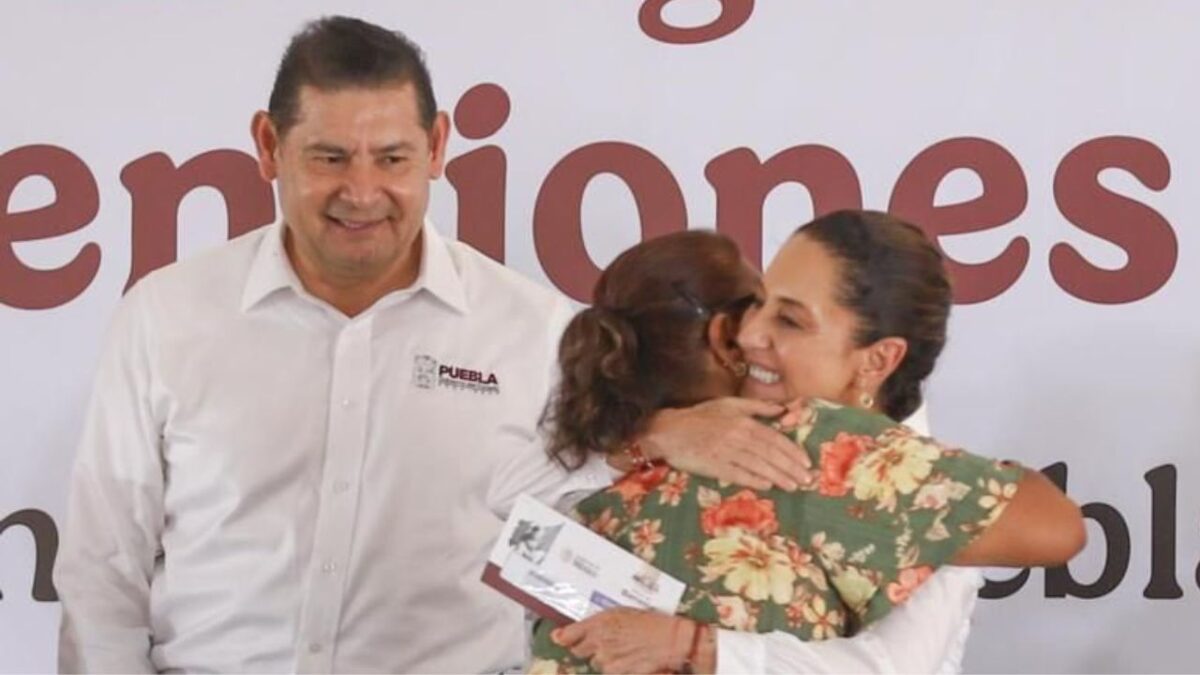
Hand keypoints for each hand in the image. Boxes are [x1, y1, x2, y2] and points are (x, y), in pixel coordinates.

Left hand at [552, 608, 695, 673]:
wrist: (672, 640)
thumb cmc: (651, 622)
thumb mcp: (622, 613)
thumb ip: (597, 623)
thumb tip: (570, 632)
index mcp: (600, 622)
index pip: (569, 635)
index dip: (563, 638)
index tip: (560, 638)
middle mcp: (599, 641)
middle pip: (579, 651)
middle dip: (588, 649)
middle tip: (605, 643)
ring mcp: (607, 660)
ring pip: (597, 663)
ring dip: (605, 659)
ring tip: (625, 651)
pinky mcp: (617, 672)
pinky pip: (610, 672)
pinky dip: (617, 668)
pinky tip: (630, 660)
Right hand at [640, 397, 812, 490]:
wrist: (669, 431)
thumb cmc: (700, 417)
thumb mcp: (729, 404)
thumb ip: (757, 407)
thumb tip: (782, 410)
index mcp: (743, 421)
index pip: (774, 438)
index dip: (792, 451)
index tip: (806, 462)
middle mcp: (737, 436)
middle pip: (770, 454)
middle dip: (791, 468)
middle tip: (807, 480)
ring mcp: (725, 451)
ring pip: (758, 465)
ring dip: (778, 477)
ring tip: (793, 486)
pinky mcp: (713, 465)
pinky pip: (737, 474)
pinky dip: (753, 480)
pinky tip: (767, 486)